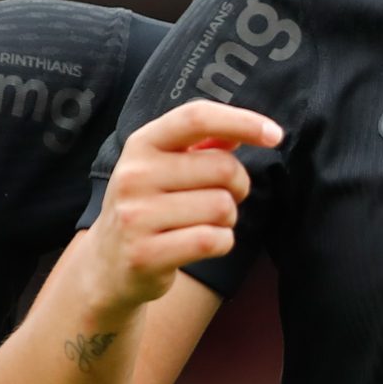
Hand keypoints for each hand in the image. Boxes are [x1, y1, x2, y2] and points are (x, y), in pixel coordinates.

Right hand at [77, 100, 279, 317]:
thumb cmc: (148, 208)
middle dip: (238, 186)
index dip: (241, 121)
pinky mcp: (146, 254)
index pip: (196, 118)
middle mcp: (134, 175)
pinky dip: (222, 243)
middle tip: (223, 199)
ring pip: (222, 207)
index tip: (275, 134)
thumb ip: (200, 147)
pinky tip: (204, 244)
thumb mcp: (162, 168)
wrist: (107, 266)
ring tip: (205, 224)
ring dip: (228, 219)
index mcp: (141, 144)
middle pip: (223, 168)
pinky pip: (213, 240)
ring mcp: (136, 216)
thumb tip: (240, 131)